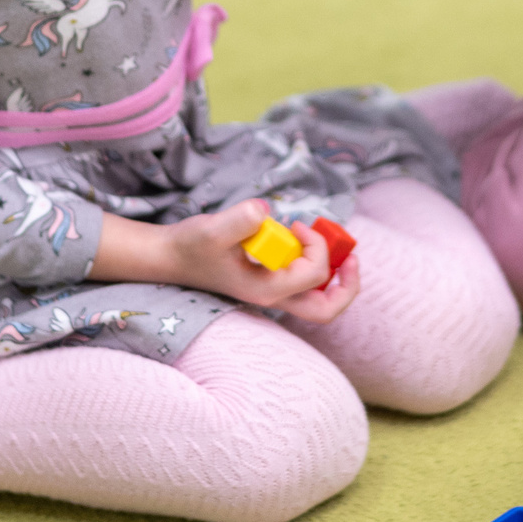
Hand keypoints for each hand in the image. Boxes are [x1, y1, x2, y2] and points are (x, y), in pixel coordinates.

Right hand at [160, 203, 360, 324]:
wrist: (170, 256)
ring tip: (328, 244)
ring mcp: (271, 292)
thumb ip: (239, 220)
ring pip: (318, 301)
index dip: (316, 246)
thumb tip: (266, 211)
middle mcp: (272, 297)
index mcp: (266, 290)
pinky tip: (303, 240)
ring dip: (333, 276)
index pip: (314, 275)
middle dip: (347, 287)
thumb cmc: (191, 246)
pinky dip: (314, 266)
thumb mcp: (212, 229)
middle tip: (353, 260)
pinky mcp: (267, 282)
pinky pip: (304, 284)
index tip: (296, 224)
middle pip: (325, 310)